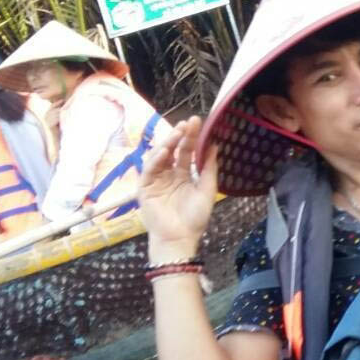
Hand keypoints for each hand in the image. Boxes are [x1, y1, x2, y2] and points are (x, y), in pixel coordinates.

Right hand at [139, 116, 219, 259]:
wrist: (180, 238)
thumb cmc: (195, 217)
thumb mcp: (207, 190)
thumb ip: (209, 168)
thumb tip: (214, 145)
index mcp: (183, 175)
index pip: (186, 152)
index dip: (190, 137)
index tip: (196, 122)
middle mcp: (169, 174)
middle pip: (172, 150)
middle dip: (179, 136)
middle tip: (187, 124)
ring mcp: (156, 180)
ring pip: (159, 156)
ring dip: (167, 143)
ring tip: (177, 133)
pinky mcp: (145, 188)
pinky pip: (148, 170)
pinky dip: (155, 160)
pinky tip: (165, 152)